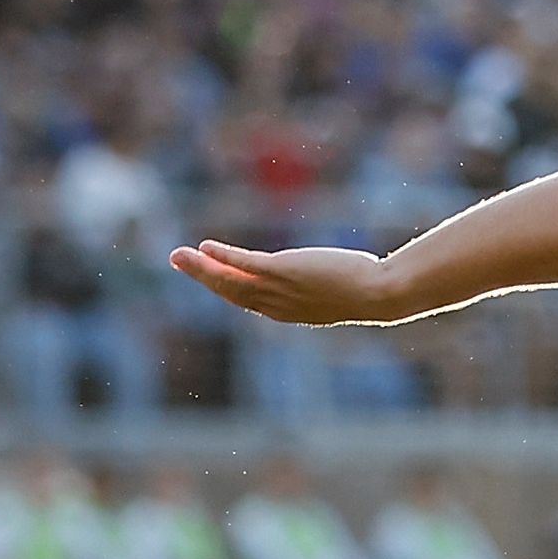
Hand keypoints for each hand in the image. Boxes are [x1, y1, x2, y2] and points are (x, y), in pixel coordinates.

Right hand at [168, 239, 400, 326]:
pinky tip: (206, 246)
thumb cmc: (366, 292)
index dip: (223, 287)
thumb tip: (326, 277)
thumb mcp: (336, 292)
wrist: (379, 295)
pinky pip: (245, 264)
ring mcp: (278, 289)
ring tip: (178, 255)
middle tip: (178, 260)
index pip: (246, 300)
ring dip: (201, 268)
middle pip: (229, 292)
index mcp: (286, 311)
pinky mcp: (283, 272)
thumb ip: (320, 288)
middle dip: (201, 277)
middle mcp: (277, 305)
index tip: (208, 275)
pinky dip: (223, 257)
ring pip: (229, 281)